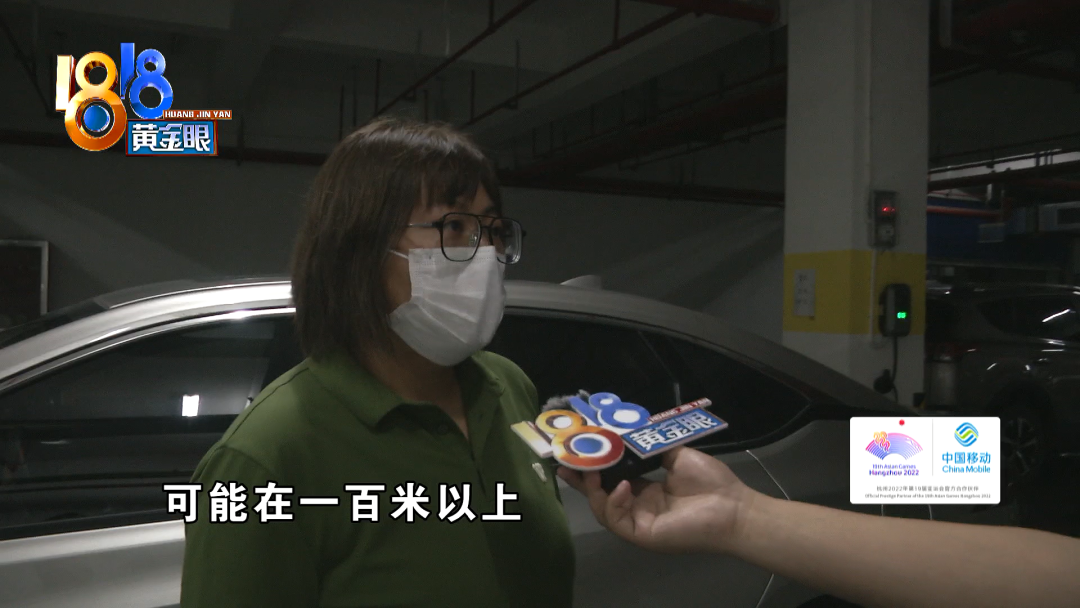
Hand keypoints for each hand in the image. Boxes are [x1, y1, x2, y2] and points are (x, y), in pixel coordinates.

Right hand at [556, 447, 757, 553]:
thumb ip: (653, 447)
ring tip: (591, 469)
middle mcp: (638, 506)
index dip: (596, 464)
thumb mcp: (678, 456)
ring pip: (603, 508)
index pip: (612, 477)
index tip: (580, 446)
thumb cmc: (711, 482)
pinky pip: (617, 520)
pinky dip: (614, 502)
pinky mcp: (641, 534)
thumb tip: (632, 432)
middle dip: (582, 478)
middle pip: (601, 494)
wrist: (734, 507)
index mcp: (646, 490)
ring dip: (593, 489)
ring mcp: (638, 522)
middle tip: (565, 460)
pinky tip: (622, 485)